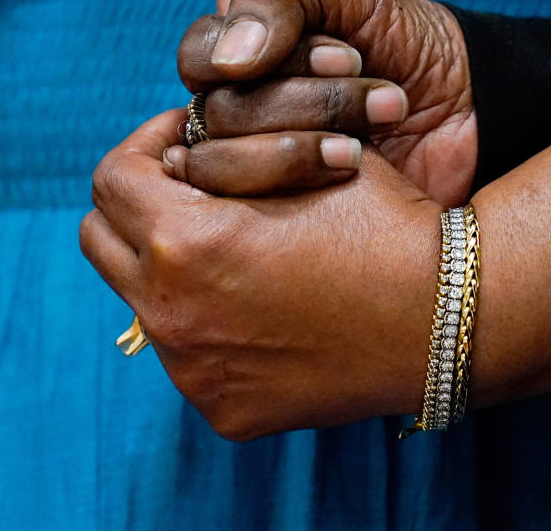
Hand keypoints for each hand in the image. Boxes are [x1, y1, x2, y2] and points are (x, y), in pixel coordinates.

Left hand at [80, 109, 440, 439]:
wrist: (448, 320)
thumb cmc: (388, 227)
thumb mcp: (309, 157)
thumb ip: (226, 149)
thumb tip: (177, 153)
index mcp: (189, 242)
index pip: (113, 178)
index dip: (147, 145)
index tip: (184, 142)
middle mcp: (175, 315)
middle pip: (102, 240)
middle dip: (140, 204)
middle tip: (192, 190)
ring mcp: (195, 372)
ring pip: (140, 300)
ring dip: (168, 265)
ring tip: (233, 249)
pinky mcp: (225, 409)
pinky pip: (186, 355)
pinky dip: (206, 324)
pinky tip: (262, 306)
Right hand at [177, 0, 476, 206]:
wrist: (475, 111)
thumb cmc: (410, 44)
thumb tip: (223, 59)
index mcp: (240, 54)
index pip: (198, 58)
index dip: (263, 58)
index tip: (347, 57)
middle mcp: (237, 110)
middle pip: (217, 114)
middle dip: (307, 102)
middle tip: (386, 97)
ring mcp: (256, 168)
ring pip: (225, 166)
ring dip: (305, 147)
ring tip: (373, 139)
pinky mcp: (281, 217)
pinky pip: (250, 214)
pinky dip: (306, 185)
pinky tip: (358, 170)